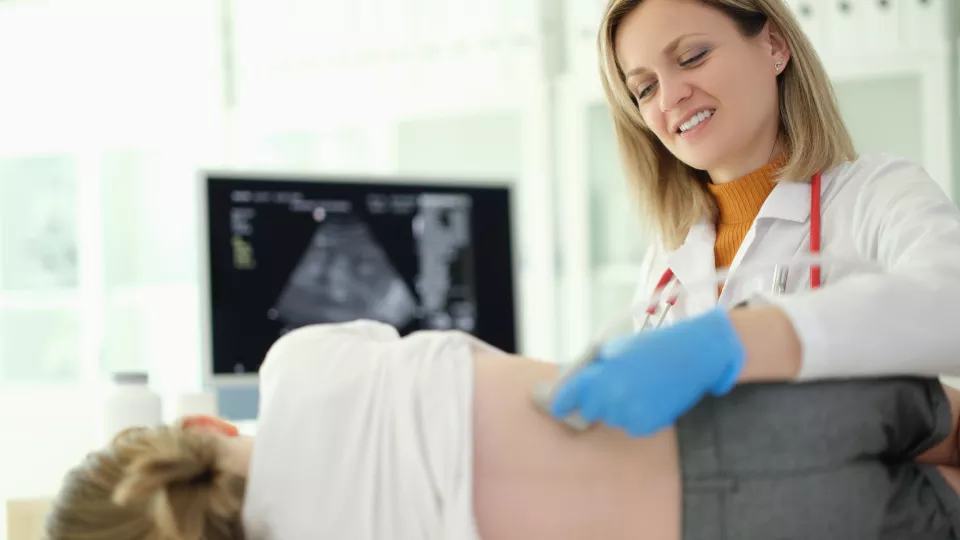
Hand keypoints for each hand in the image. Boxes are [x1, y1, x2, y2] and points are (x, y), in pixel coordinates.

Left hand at [549, 308, 746, 436]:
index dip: (559, 402)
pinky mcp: (647, 425)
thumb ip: (591, 368)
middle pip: (588, 410)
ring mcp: (630, 413)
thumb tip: (568, 382)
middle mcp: (612, 397)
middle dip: (594, 401)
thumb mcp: (616, 349)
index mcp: (600, 374)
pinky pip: (630, 426)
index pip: (566, 398)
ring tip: (639, 387)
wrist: (695, 353)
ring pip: (611, 418)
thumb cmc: (653, 346)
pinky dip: (636, 416)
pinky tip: (650, 398)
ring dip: (617, 408)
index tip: (555, 405)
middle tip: (612, 387)